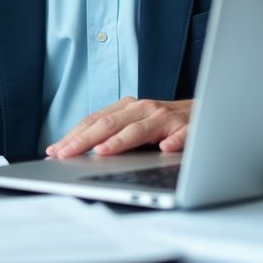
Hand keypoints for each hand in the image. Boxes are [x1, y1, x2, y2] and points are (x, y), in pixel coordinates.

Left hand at [46, 97, 192, 157]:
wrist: (208, 111)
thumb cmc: (166, 123)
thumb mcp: (137, 124)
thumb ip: (115, 133)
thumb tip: (80, 151)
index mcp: (129, 108)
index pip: (95, 121)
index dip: (74, 135)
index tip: (55, 151)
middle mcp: (144, 109)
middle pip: (109, 124)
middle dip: (84, 140)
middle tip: (66, 154)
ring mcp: (166, 117)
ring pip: (139, 129)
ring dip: (120, 140)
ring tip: (103, 152)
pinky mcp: (189, 126)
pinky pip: (181, 134)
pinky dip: (174, 141)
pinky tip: (166, 148)